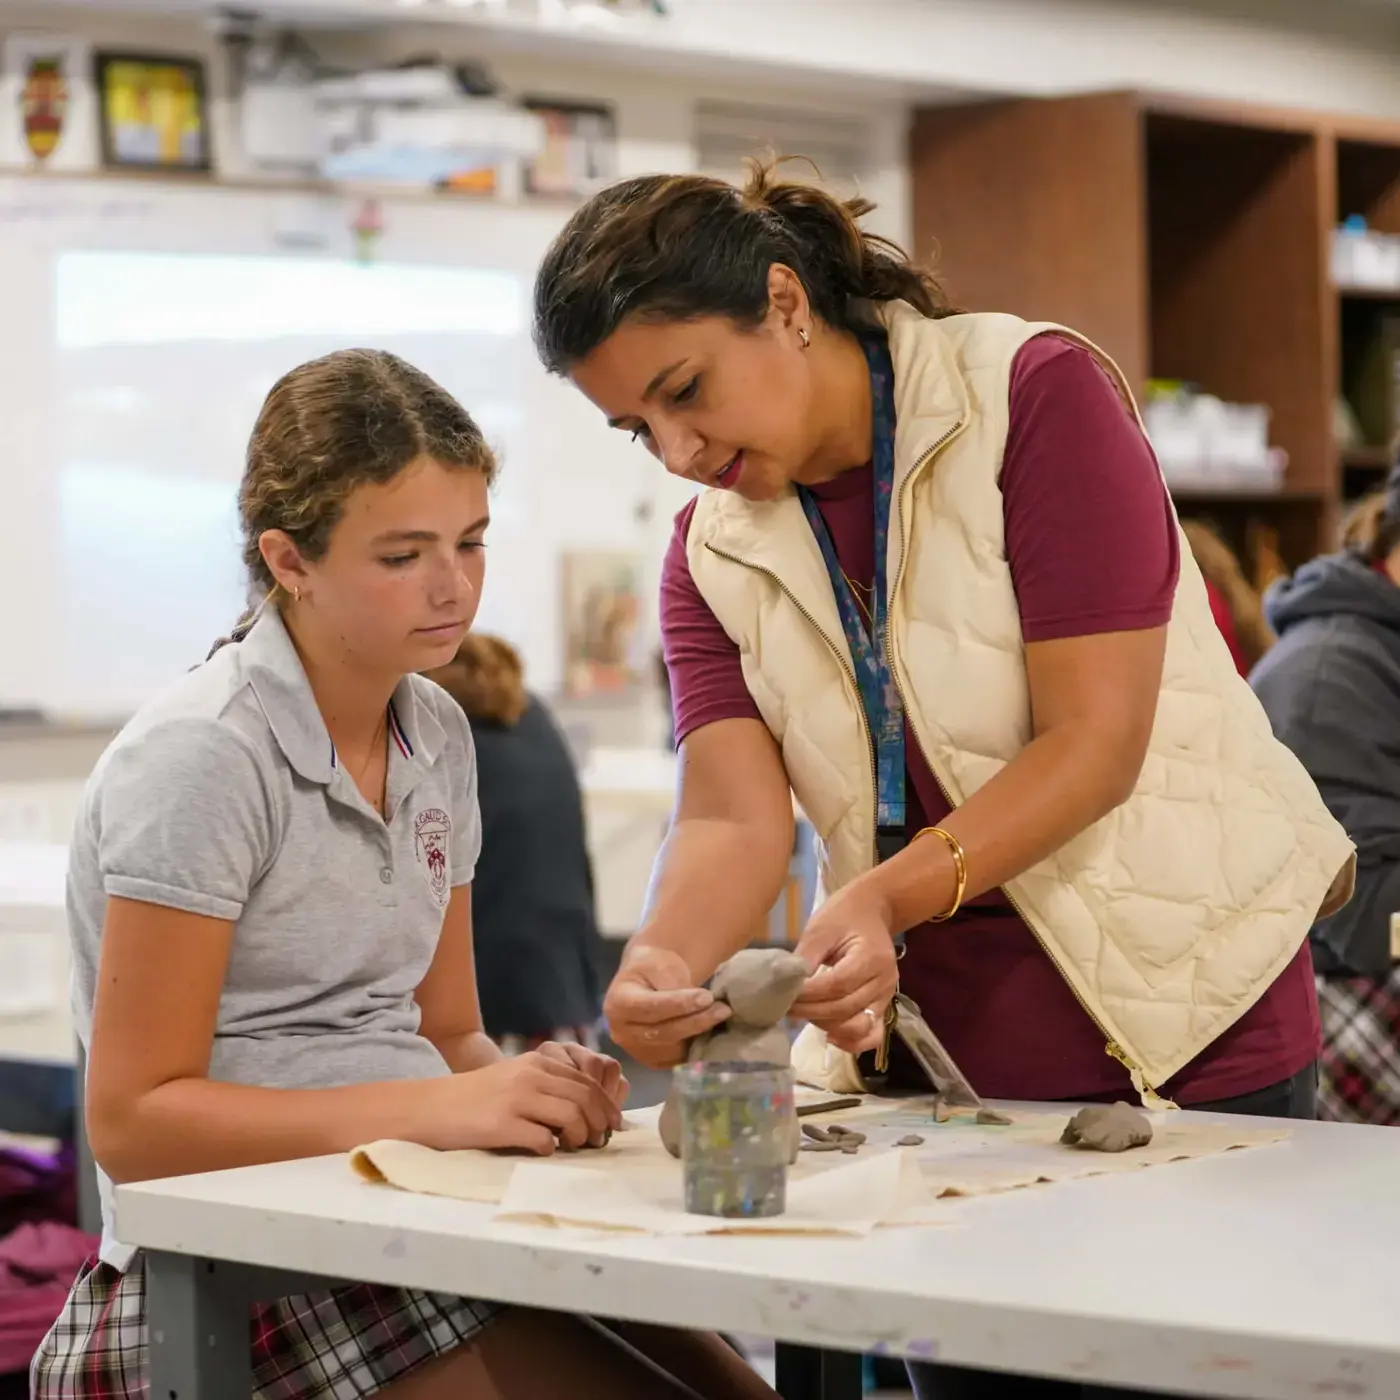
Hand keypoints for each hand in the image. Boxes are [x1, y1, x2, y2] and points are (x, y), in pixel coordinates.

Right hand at [432, 1050, 623, 1154]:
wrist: (431, 1107)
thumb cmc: (476, 1098)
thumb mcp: (515, 1078)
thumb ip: (547, 1085)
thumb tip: (589, 1110)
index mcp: (537, 1062)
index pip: (586, 1081)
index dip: (606, 1104)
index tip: (615, 1123)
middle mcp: (530, 1075)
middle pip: (584, 1097)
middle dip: (601, 1122)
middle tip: (602, 1140)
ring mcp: (516, 1098)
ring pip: (571, 1116)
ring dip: (581, 1136)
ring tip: (577, 1147)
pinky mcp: (502, 1124)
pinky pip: (543, 1139)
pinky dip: (552, 1149)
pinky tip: (545, 1151)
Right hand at [603, 945, 729, 1068]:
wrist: (648, 981)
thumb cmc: (653, 968)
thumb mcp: (661, 964)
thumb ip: (675, 985)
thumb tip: (700, 1004)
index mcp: (617, 1004)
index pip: (650, 1007)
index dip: (680, 1004)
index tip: (707, 996)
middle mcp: (620, 1032)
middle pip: (662, 1032)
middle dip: (696, 1021)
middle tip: (723, 1009)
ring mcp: (634, 1050)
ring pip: (672, 1048)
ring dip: (698, 1034)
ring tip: (719, 1016)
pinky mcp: (651, 1060)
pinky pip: (676, 1059)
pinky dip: (694, 1046)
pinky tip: (710, 1032)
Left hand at [790, 880, 899, 1054]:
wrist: (873, 910)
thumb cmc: (844, 915)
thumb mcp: (821, 928)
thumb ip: (806, 956)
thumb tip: (786, 984)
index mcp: (872, 957)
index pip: (838, 985)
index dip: (809, 994)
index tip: (784, 994)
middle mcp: (884, 981)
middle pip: (845, 1008)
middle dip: (810, 1011)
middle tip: (784, 1007)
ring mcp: (886, 996)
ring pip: (857, 1026)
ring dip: (826, 1026)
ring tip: (803, 1015)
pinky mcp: (883, 1006)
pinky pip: (872, 1034)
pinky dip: (852, 1042)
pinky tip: (830, 1036)